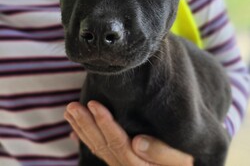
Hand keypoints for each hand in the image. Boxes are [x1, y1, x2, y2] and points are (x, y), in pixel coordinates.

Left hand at [64, 101, 192, 165]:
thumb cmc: (184, 164)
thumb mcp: (181, 160)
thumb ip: (162, 153)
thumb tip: (137, 141)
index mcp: (139, 165)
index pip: (118, 143)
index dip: (105, 123)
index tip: (93, 104)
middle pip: (102, 145)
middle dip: (86, 124)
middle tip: (72, 106)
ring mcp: (120, 165)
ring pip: (97, 148)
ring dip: (82, 129)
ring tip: (70, 112)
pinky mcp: (118, 162)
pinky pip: (99, 152)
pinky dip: (85, 140)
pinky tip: (75, 132)